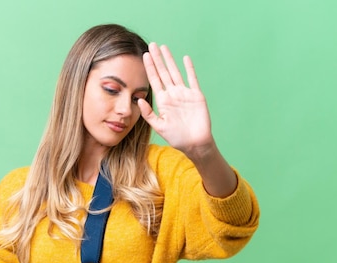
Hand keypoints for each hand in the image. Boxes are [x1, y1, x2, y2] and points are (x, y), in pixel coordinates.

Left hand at [139, 42, 237, 196]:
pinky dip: (189, 69)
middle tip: (152, 45)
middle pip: (164, 72)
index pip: (154, 80)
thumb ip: (149, 114)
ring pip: (176, 72)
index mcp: (163, 101)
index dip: (149, 68)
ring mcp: (184, 94)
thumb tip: (139, 100)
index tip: (144, 55)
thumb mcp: (159, 126)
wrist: (195, 143)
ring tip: (164, 47)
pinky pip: (192, 79)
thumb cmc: (177, 137)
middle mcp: (173, 94)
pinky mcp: (196, 96)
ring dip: (170, 60)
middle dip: (157, 59)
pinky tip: (185, 58)